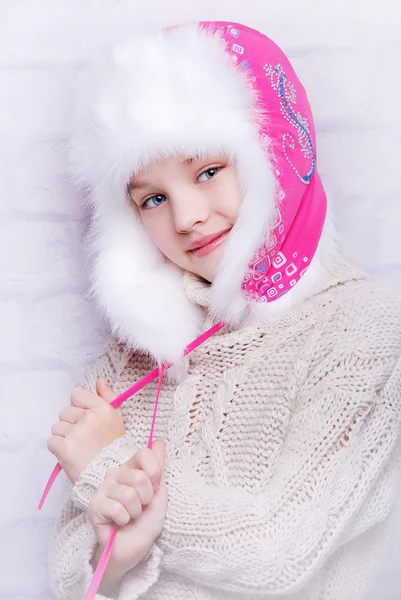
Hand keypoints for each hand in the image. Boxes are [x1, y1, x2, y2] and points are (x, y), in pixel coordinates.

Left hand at [47, 378, 124, 483]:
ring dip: (64, 437)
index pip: (77, 394)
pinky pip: (52, 441)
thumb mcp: (117, 420)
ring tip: (78, 448)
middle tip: (84, 439)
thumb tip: (99, 380)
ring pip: (57, 427)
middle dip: (71, 424)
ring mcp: (76, 433)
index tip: (86, 420)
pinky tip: (71, 455)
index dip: (79, 407)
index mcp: (103, 409)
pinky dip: (58, 449)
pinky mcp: (64, 447)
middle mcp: (89, 418)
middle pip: (65, 412)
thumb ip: (109, 398)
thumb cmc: (113, 449)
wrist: (109, 478)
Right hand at [88, 441, 166, 578]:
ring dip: (135, 512)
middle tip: (140, 508)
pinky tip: (119, 523)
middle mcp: (115, 473)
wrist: (132, 548)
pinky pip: (117, 508)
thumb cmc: (145, 522)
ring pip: (129, 494)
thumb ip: (158, 467)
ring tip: (130, 516)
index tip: (153, 489)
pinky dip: (124, 520)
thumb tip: (160, 441)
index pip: (144, 453)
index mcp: (130, 467)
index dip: (154, 474)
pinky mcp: (94, 505)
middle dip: (146, 498)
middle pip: (139, 477)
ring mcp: (103, 488)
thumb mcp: (159, 493)